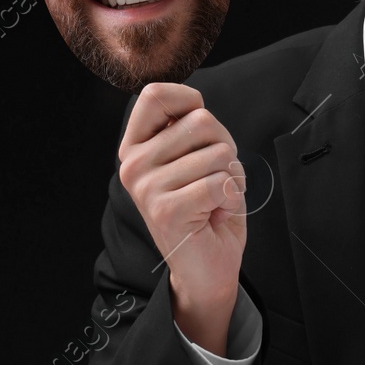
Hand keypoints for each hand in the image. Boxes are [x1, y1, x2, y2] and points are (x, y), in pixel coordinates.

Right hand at [119, 83, 245, 353]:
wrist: (207, 269)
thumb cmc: (207, 208)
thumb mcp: (193, 158)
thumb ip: (187, 129)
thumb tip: (195, 105)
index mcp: (135, 147)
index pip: (154, 95)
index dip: (190, 100)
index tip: (202, 127)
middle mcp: (133, 165)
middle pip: (201, 121)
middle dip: (225, 147)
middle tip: (214, 177)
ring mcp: (146, 188)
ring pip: (218, 153)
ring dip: (231, 177)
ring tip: (214, 200)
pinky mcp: (166, 211)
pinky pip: (220, 183)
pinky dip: (231, 198)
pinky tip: (215, 214)